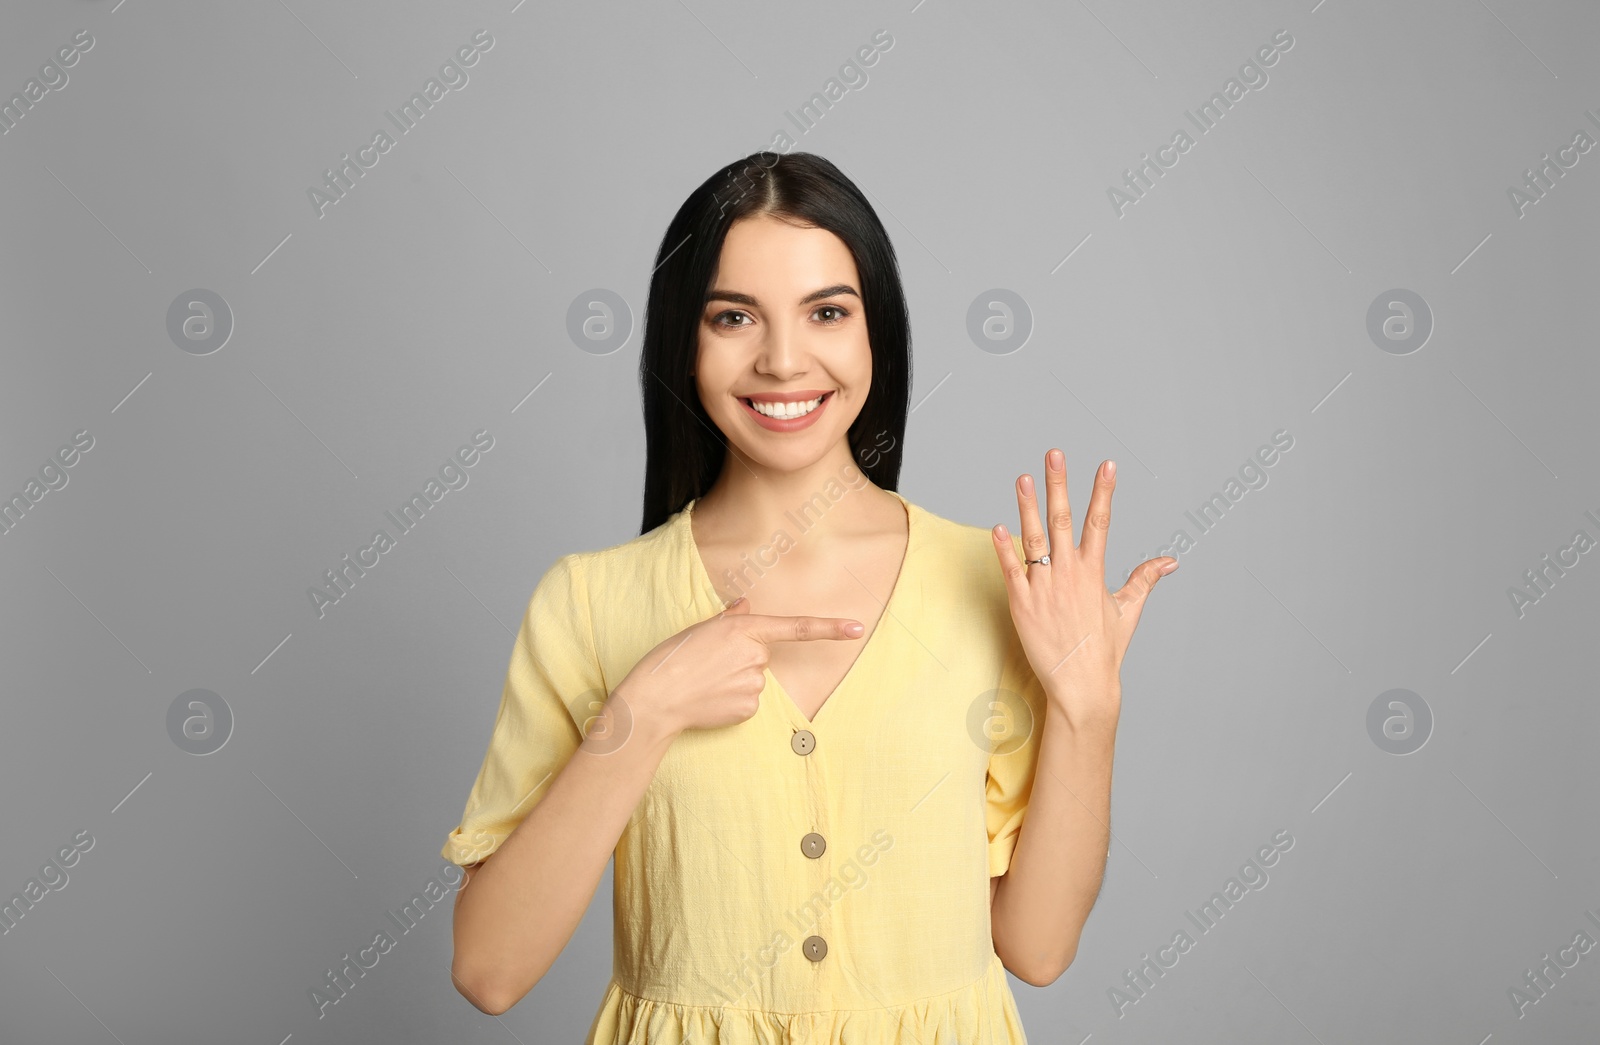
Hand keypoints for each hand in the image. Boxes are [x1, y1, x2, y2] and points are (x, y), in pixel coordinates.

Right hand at [613, 597, 863, 740]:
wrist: (656, 699)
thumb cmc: (672, 658)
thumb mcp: (700, 629)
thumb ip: (730, 619)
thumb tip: (745, 606)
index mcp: (744, 629)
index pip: (796, 627)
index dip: (829, 628)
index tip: (856, 628)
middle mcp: (755, 655)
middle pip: (762, 655)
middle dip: (742, 658)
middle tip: (709, 664)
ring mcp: (754, 684)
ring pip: (754, 679)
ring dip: (735, 680)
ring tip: (705, 682)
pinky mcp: (749, 709)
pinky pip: (749, 701)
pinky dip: (732, 700)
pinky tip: (711, 699)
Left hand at [991, 449, 1176, 731]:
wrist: (1081, 685)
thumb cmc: (1104, 649)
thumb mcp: (1128, 610)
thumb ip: (1145, 579)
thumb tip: (1170, 561)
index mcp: (1094, 572)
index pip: (1101, 522)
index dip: (1103, 491)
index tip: (1107, 464)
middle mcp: (1069, 574)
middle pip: (1062, 520)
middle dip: (1059, 484)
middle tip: (1054, 454)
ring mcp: (1043, 587)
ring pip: (1033, 538)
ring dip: (1027, 506)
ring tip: (1023, 477)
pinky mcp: (1021, 604)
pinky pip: (1011, 570)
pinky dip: (1004, 548)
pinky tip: (998, 526)